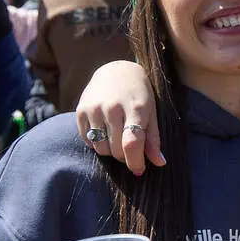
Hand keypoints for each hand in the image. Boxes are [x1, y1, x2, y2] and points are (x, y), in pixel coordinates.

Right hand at [75, 60, 164, 174]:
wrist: (116, 71)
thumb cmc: (139, 95)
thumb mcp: (151, 112)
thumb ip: (153, 139)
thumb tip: (159, 163)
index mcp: (135, 107)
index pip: (132, 143)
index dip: (135, 162)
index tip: (139, 169)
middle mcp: (113, 107)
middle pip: (116, 149)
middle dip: (125, 157)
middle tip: (129, 149)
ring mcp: (94, 108)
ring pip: (101, 148)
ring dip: (110, 152)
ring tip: (117, 140)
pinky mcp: (80, 110)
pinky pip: (87, 141)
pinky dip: (96, 144)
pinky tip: (105, 133)